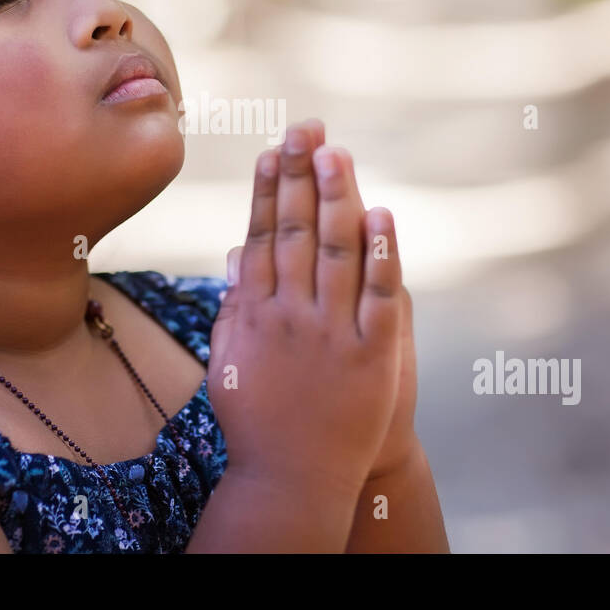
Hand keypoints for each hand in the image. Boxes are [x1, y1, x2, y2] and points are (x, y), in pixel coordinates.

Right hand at [208, 119, 402, 502]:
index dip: (268, 190)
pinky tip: (381, 214)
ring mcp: (330, 332)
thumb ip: (234, 308)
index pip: (261, 236)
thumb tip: (238, 256)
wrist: (292, 481)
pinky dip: (381, 254)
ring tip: (337, 151)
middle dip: (300, 174)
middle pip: (295, 230)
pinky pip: (379, 296)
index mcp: (253, 312)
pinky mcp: (370, 355)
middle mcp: (289, 314)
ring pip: (334, 251)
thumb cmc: (256, 422)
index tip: (274, 149)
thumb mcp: (228, 364)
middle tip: (307, 127)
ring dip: (335, 197)